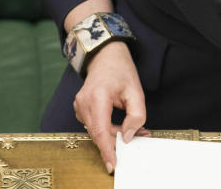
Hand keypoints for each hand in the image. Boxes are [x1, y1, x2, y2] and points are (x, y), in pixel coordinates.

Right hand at [73, 41, 146, 173]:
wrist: (105, 55)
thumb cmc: (121, 70)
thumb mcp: (136, 91)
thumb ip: (136, 116)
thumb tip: (127, 137)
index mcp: (98, 96)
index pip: (100, 130)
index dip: (107, 150)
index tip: (113, 164)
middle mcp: (84, 102)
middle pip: (99, 133)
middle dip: (118, 141)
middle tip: (141, 136)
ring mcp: (79, 105)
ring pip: (96, 131)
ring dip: (114, 134)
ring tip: (134, 127)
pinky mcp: (80, 109)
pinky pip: (94, 126)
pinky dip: (107, 129)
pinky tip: (121, 124)